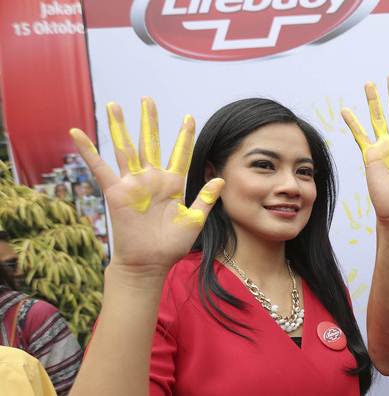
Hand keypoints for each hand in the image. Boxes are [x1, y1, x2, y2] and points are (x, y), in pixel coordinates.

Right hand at [70, 98, 223, 278]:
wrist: (150, 263)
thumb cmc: (171, 245)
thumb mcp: (194, 220)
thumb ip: (205, 198)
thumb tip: (220, 178)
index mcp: (172, 183)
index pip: (180, 153)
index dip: (184, 136)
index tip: (190, 117)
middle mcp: (152, 178)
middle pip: (150, 143)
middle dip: (149, 121)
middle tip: (148, 98)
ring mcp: (133, 183)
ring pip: (125, 148)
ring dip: (119, 126)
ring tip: (113, 104)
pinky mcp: (116, 191)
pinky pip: (99, 167)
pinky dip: (88, 150)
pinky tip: (77, 132)